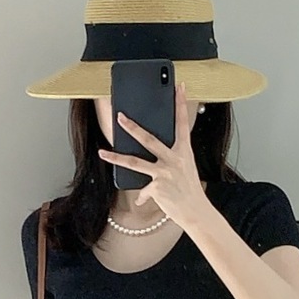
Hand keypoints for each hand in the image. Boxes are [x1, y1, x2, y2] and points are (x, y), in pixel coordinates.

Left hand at [98, 80, 210, 232]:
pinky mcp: (157, 188)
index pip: (181, 123)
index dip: (180, 103)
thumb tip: (152, 155)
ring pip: (134, 162)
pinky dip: (142, 196)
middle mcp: (174, 159)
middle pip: (148, 139)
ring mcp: (164, 173)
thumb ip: (170, 158)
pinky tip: (143, 200)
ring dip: (116, 157)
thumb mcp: (185, 168)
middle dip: (132, 127)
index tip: (179, 87)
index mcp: (184, 151)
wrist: (196, 212)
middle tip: (120, 116)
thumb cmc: (190, 189)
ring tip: (102, 152)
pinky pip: (142, 190)